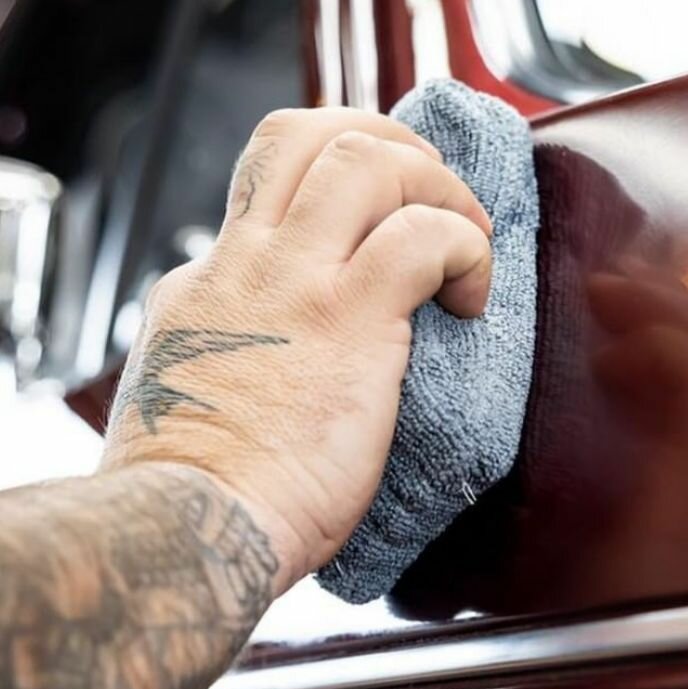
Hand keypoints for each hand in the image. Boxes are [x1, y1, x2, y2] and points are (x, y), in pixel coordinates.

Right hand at [102, 107, 493, 593]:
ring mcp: (295, 282)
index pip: (269, 195)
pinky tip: (473, 298)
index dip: (336, 197)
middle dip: (388, 145)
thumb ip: (226, 362)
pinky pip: (423, 237)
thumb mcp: (190, 402)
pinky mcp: (348, 317)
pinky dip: (466, 249)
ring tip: (468, 238)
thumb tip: (266, 363)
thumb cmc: (202, 499)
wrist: (193, 528)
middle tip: (432, 195)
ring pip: (366, 160)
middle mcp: (245, 264)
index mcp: (206, 286)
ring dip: (436, 186)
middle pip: (307, 136)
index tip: (384, 230)